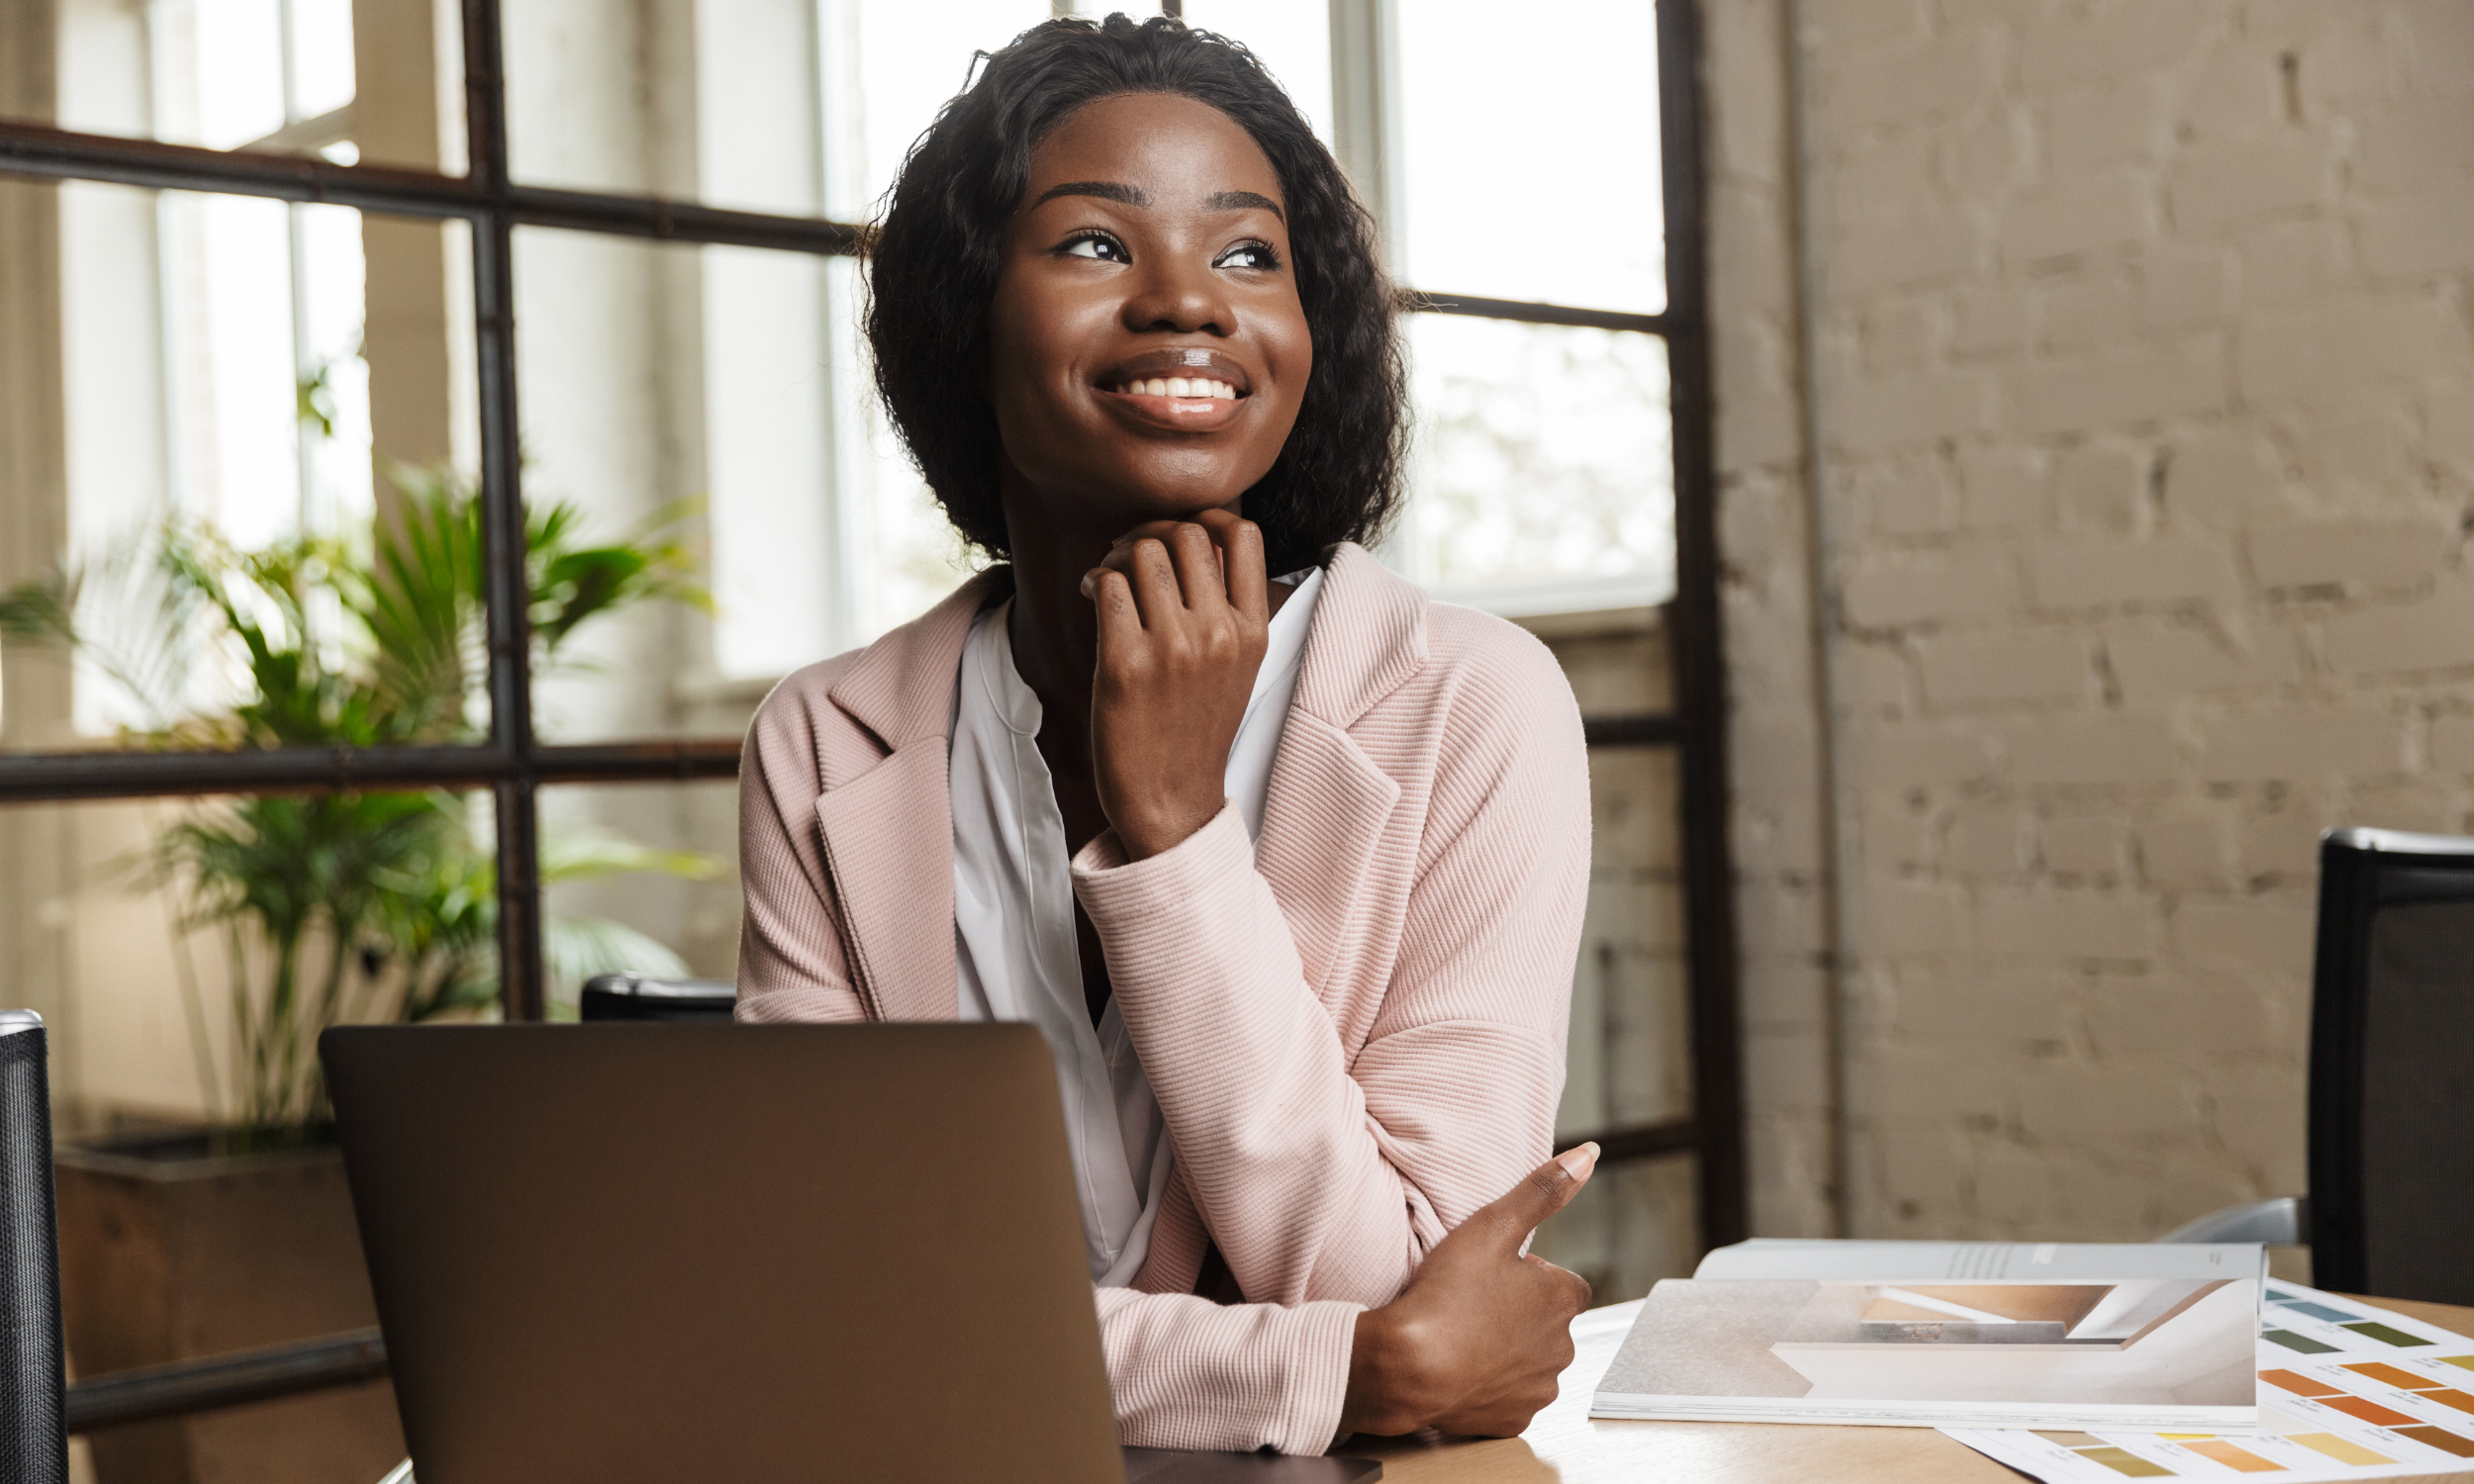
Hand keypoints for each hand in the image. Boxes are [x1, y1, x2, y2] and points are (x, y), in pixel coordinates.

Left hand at [1079, 509, 1269, 859]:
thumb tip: (1193, 543)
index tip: (1178, 533)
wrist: (1172, 803)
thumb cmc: (1195, 731)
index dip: (1205, 517)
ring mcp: (1174, 649)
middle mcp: (1219, 634)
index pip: (1243, 534)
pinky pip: (1107, 585)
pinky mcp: (1127, 664)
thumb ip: (1226, 609)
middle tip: (1129, 555)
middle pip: (1185, 533)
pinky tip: (1090, 594)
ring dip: (1117, 555)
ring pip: (1143, 553)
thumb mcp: (1235, 668)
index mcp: (1252, 631)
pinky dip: (1093, 579)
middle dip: (1150, 532)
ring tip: (1107, 577)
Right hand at [1336, 1144, 1598, 1439]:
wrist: (1407, 1367)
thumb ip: (1543, 1190)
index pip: (1565, 1285)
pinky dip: (1490, 1386)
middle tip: (1472, 1303)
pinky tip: (1460, 1369)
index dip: (1531, 1278)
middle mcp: (1563, 1347)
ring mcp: (1539, 1387)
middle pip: (1548, 1323)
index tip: (1495, 1276)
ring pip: (1530, 1361)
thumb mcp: (1492, 1226)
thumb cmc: (1447, 1295)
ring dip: (1507, 1351)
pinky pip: (1509, 1397)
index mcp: (1563, 1300)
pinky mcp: (1513, 1420)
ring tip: (1463, 1335)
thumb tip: (1590, 1154)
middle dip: (1520, 1315)